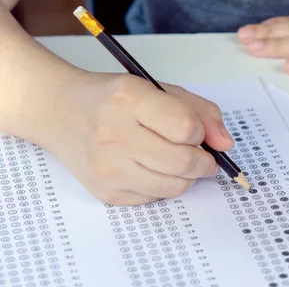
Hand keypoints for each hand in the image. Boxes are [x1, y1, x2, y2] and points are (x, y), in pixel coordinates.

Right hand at [46, 72, 233, 205]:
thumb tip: (226, 145)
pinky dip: (163, 186)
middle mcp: (114, 134)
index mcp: (131, 99)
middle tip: (204, 157)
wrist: (62, 112)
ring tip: (180, 162)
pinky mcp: (105, 191)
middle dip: (205, 162)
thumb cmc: (116, 99)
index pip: (186, 127)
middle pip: (183, 162)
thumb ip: (202, 112)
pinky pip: (154, 198)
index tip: (196, 132)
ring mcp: (107, 167)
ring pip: (173, 187)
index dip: (200, 132)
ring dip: (188, 177)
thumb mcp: (161, 90)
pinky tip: (151, 168)